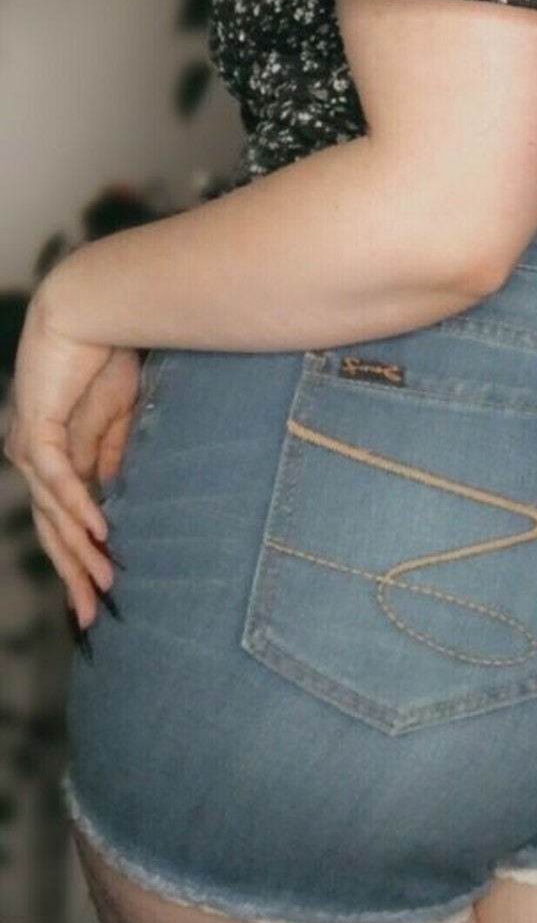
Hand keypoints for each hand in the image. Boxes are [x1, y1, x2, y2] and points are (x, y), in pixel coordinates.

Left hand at [3, 283, 136, 627]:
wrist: (94, 307)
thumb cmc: (108, 354)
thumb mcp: (121, 414)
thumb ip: (112, 453)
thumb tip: (112, 493)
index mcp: (52, 455)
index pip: (60, 519)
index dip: (77, 558)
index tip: (100, 595)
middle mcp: (33, 457)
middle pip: (49, 529)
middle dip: (72, 574)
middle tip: (93, 614)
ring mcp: (30, 445)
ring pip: (51, 513)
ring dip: (79, 550)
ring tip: (105, 583)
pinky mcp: (37, 429)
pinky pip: (57, 480)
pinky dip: (78, 508)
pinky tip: (100, 533)